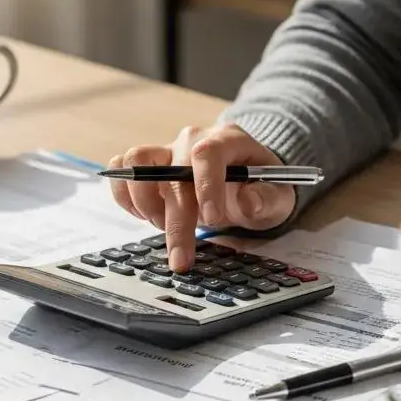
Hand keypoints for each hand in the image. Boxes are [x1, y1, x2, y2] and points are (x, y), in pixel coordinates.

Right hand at [107, 123, 295, 271]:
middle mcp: (193, 140)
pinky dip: (126, 196)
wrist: (245, 179)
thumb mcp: (278, 196)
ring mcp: (168, 150)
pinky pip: (122, 169)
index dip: (206, 187)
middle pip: (172, 173)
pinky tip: (146, 216)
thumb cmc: (261, 187)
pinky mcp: (149, 163)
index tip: (212, 220)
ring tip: (165, 226)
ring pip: (137, 164)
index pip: (208, 153)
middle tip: (181, 260)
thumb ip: (266, 199)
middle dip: (176, 222)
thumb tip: (246, 201)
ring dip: (146, 204)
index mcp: (229, 140)